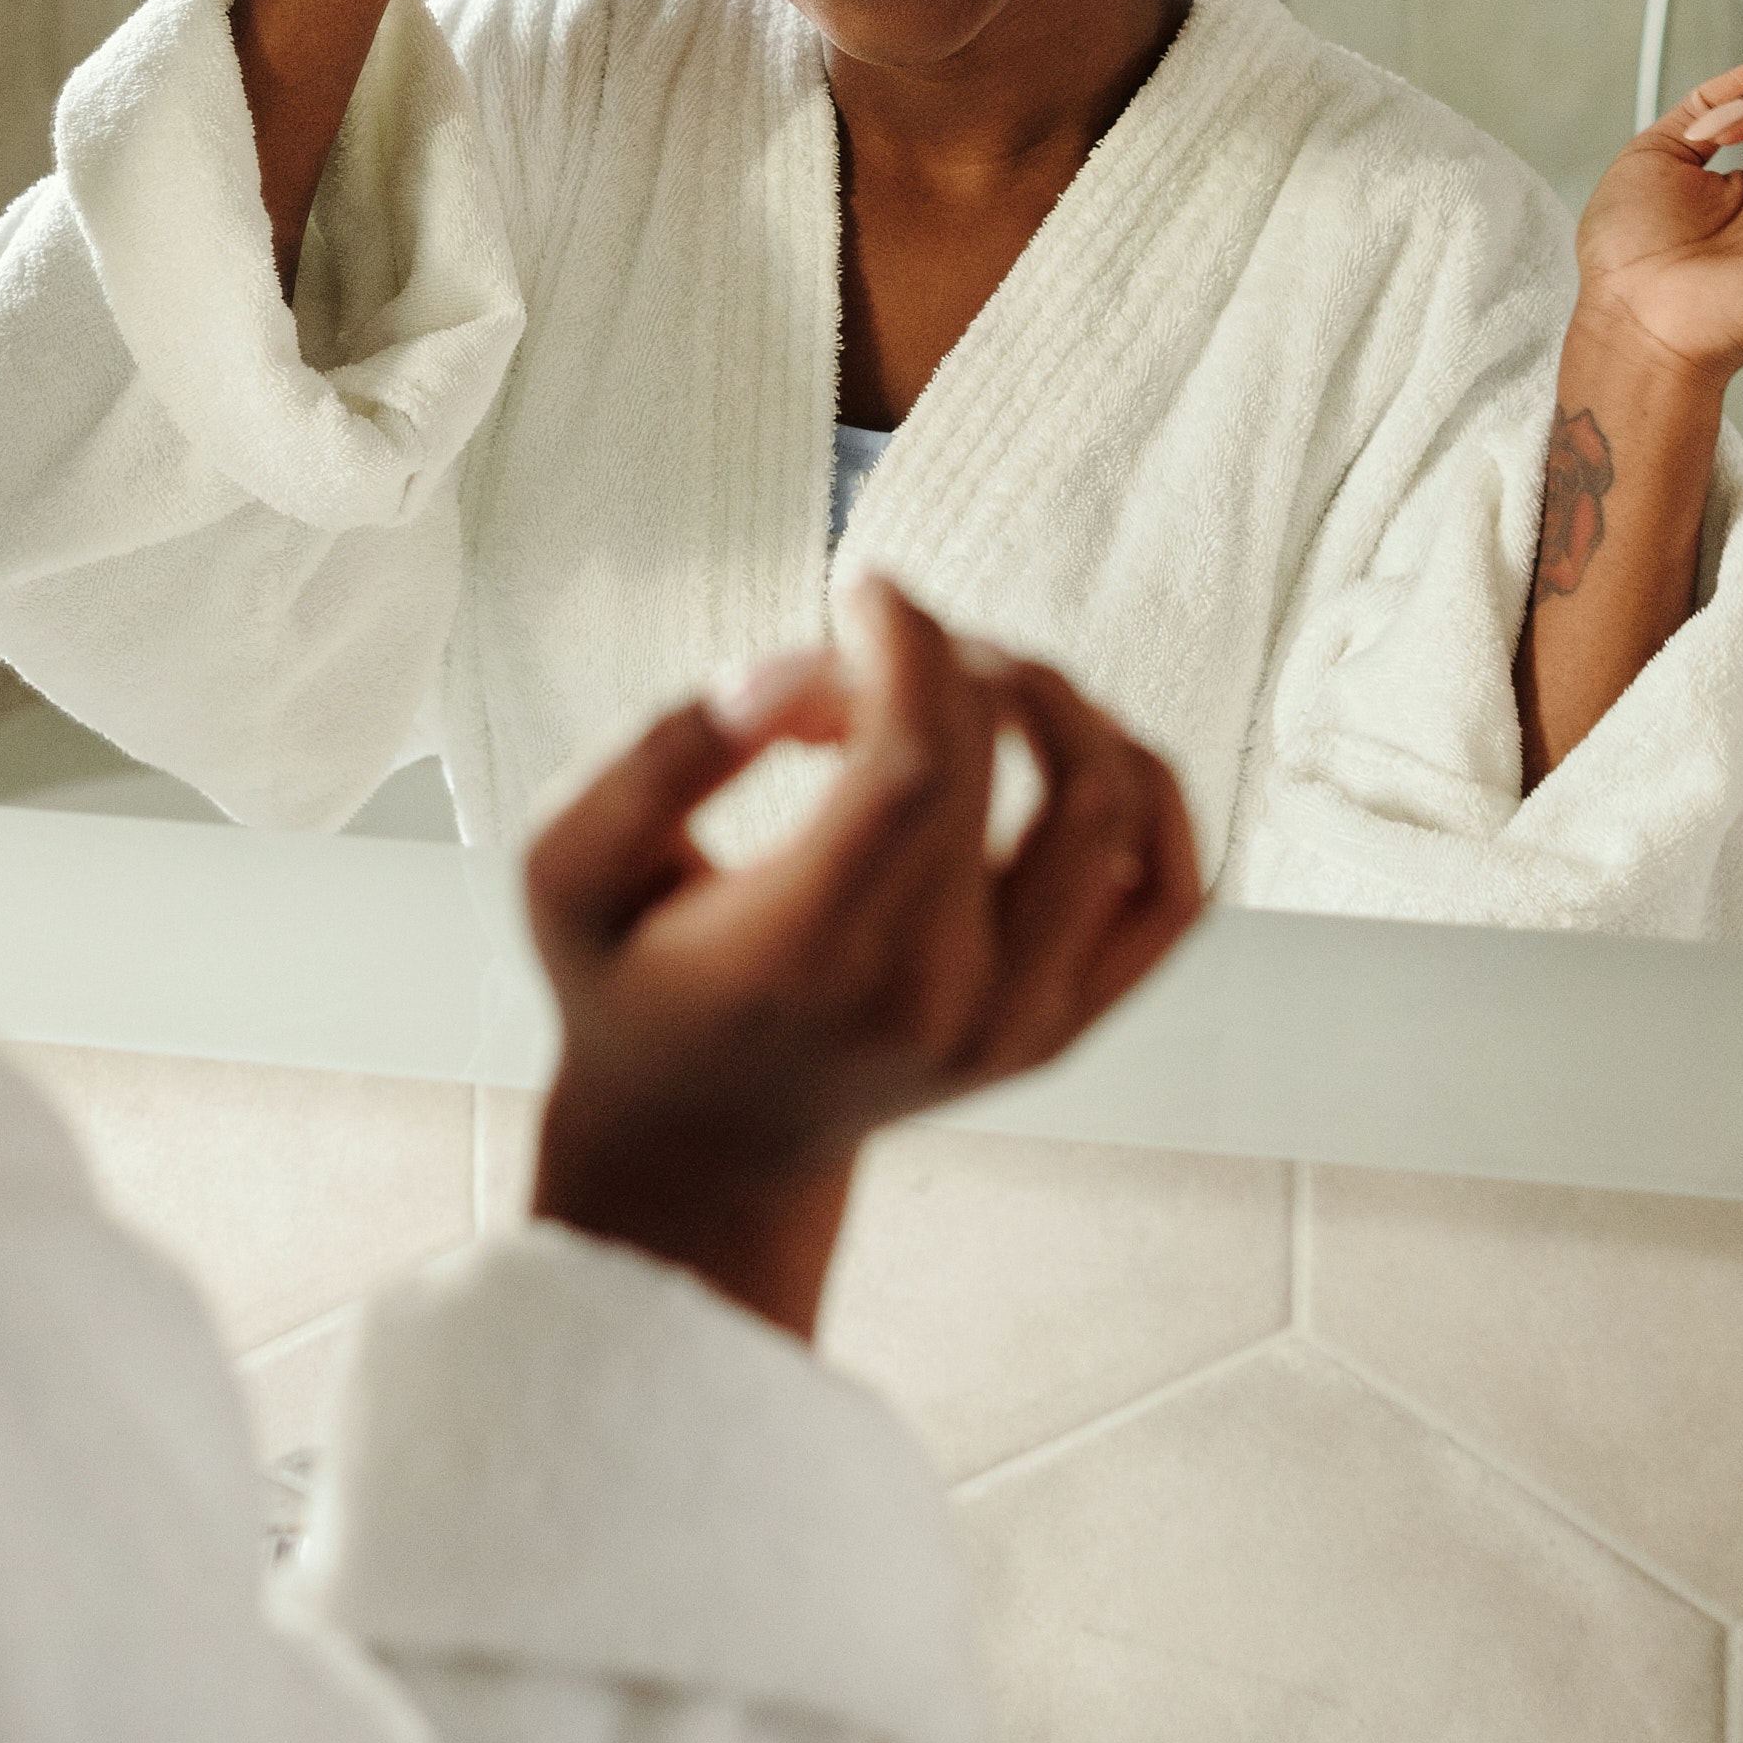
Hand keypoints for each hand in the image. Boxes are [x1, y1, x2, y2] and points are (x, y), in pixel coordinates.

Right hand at [523, 578, 1206, 1336]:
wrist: (708, 1149)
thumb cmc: (631, 983)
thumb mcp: (571, 866)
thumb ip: (657, 753)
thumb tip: (790, 671)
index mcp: (809, 956)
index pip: (915, 761)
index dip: (907, 643)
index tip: (861, 594)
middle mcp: (938, 999)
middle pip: (1011, 763)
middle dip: (951, 658)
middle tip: (874, 653)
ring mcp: (1021, 1021)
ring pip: (1115, 808)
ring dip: (1059, 703)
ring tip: (971, 685)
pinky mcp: (1067, 1024)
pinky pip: (1171, 889)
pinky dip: (1146, 793)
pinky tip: (1067, 751)